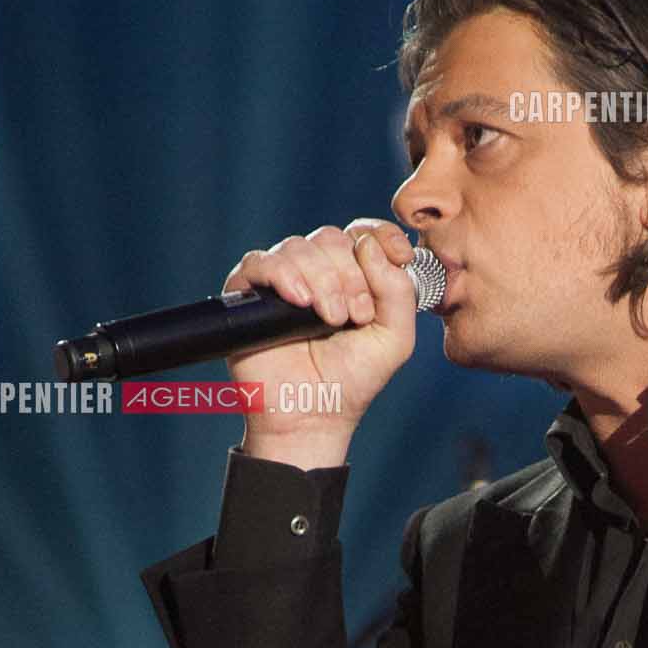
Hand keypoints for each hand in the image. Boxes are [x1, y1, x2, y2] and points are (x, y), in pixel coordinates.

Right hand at [223, 217, 421, 464]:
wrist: (313, 414)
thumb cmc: (352, 379)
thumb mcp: (395, 338)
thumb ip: (399, 291)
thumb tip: (369, 245)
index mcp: (352, 276)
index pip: (363, 233)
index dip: (382, 236)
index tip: (400, 255)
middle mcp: (316, 272)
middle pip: (331, 238)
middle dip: (350, 274)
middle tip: (355, 315)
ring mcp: (281, 281)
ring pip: (299, 247)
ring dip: (323, 280)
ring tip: (331, 320)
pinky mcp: (248, 294)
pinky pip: (260, 261)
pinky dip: (283, 274)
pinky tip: (301, 301)